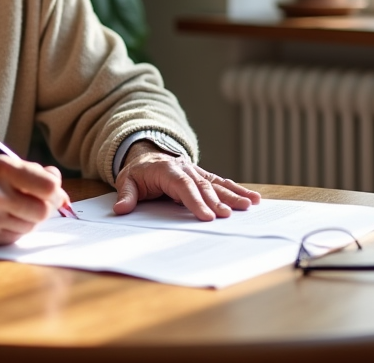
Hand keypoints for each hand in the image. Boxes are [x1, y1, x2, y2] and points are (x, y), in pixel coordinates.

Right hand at [0, 156, 70, 246]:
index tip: (54, 190)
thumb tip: (59, 187)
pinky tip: (2, 218)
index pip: (48, 186)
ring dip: (30, 218)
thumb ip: (29, 172)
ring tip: (15, 207)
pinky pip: (13, 238)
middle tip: (44, 202)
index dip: (56, 190)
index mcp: (1, 169)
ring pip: (30, 226)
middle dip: (48, 207)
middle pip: (43, 211)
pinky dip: (14, 229)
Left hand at [113, 140, 260, 220]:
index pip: (182, 186)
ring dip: (233, 195)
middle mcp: (185, 168)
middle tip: (228, 216)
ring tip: (248, 205)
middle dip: (216, 201)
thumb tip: (121, 209)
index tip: (206, 216)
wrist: (146, 157)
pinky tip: (252, 198)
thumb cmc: (137, 173)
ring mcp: (196, 171)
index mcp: (166, 170)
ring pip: (216, 183)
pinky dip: (237, 190)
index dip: (194, 201)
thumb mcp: (126, 181)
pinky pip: (222, 183)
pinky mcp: (204, 176)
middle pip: (203, 186)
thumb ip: (126, 195)